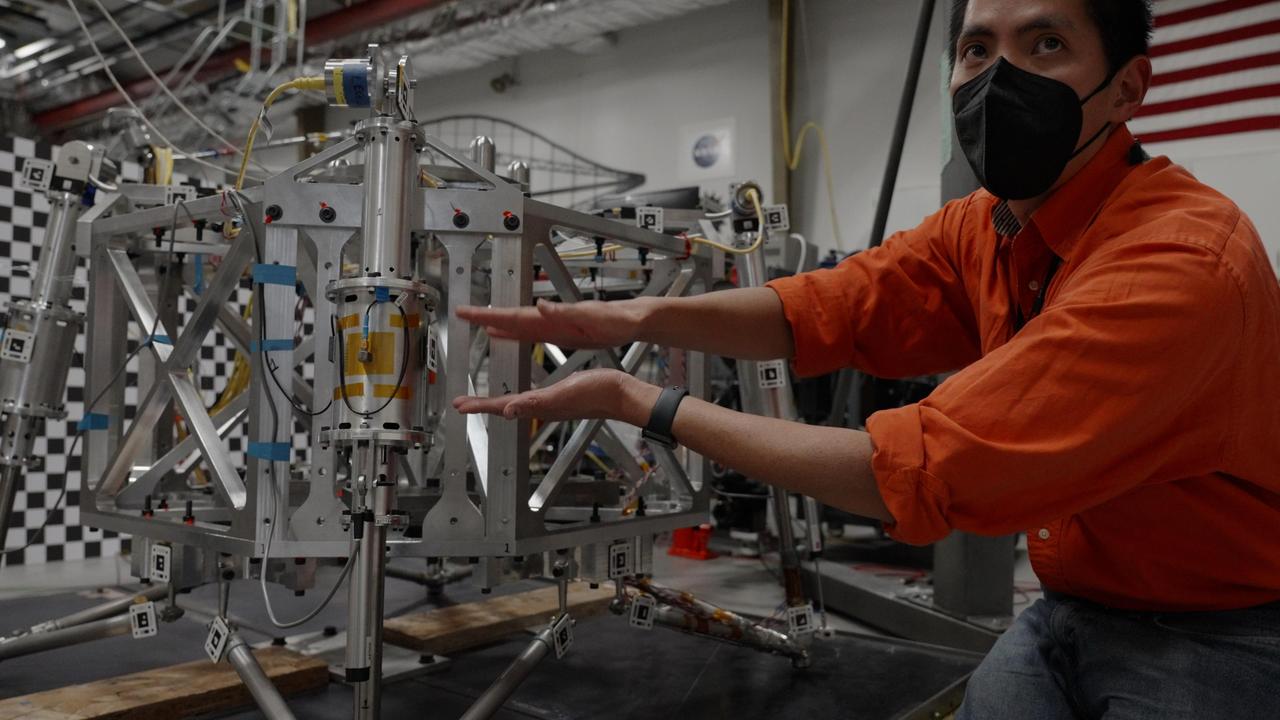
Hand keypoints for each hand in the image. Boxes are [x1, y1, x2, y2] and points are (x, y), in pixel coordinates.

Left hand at [453, 369, 658, 424]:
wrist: (621, 394)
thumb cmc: (596, 393)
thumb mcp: (563, 393)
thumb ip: (534, 403)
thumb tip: (506, 411)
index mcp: (539, 405)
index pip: (501, 406)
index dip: (479, 406)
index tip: (458, 405)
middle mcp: (542, 406)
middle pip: (505, 407)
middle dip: (483, 406)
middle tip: (462, 404)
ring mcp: (552, 403)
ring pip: (517, 404)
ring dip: (498, 403)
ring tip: (484, 401)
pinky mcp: (561, 397)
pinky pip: (532, 398)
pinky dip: (519, 396)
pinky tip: (522, 395)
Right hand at [456, 299, 647, 348]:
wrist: (632, 320)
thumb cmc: (616, 318)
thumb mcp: (592, 316)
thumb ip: (566, 311)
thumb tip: (541, 305)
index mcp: (553, 316)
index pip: (515, 315)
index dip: (490, 314)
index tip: (468, 312)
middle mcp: (549, 318)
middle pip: (510, 317)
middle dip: (485, 316)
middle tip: (461, 313)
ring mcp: (553, 325)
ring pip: (517, 325)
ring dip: (497, 325)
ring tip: (477, 324)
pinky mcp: (560, 332)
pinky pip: (529, 333)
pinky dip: (513, 333)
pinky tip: (505, 334)